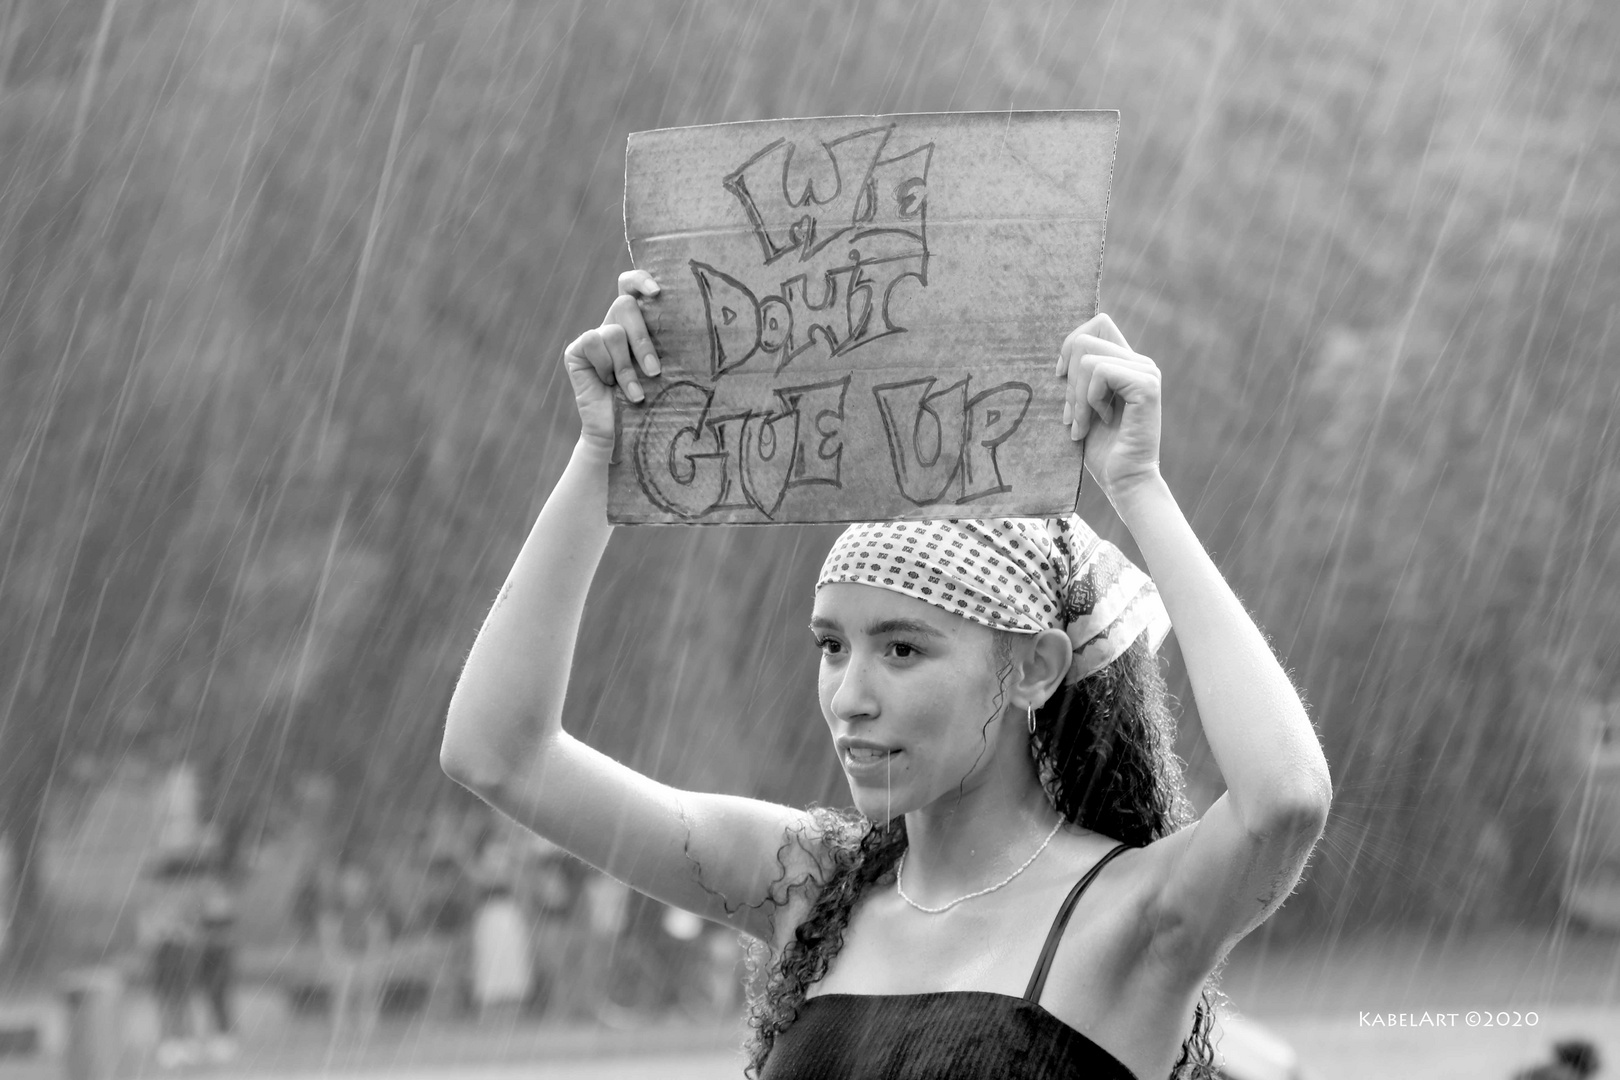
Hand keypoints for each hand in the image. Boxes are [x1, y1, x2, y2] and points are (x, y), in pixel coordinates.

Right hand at [563, 270, 662, 452]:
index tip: (657, 291)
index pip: (631, 287)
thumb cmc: (651, 402)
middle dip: (642, 339)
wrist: (621, 434)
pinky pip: (593, 343)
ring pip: (614, 332)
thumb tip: (691, 322)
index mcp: (636, 324)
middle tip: (654, 371)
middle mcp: (613, 325)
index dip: (640, 280)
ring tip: (636, 393)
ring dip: (627, 367)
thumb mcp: (663, 369)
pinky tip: (609, 386)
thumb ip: (665, 344)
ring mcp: (593, 337)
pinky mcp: (576, 351)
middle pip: (625, 305)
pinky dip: (607, 367)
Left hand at [1056, 313, 1161, 500]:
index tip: (1060, 377)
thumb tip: (1054, 354)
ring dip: (1076, 396)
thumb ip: (1075, 376)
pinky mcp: (1147, 385)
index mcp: (1125, 363)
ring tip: (1083, 424)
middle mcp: (1140, 362)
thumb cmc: (1099, 449)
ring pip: (1088, 357)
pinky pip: (1100, 372)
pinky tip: (1099, 422)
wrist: (1123, 482)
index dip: (1070, 344)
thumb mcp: (1079, 405)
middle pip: (1085, 339)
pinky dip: (1089, 400)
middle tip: (1073, 415)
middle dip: (1068, 380)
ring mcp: (1146, 371)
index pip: (1098, 324)